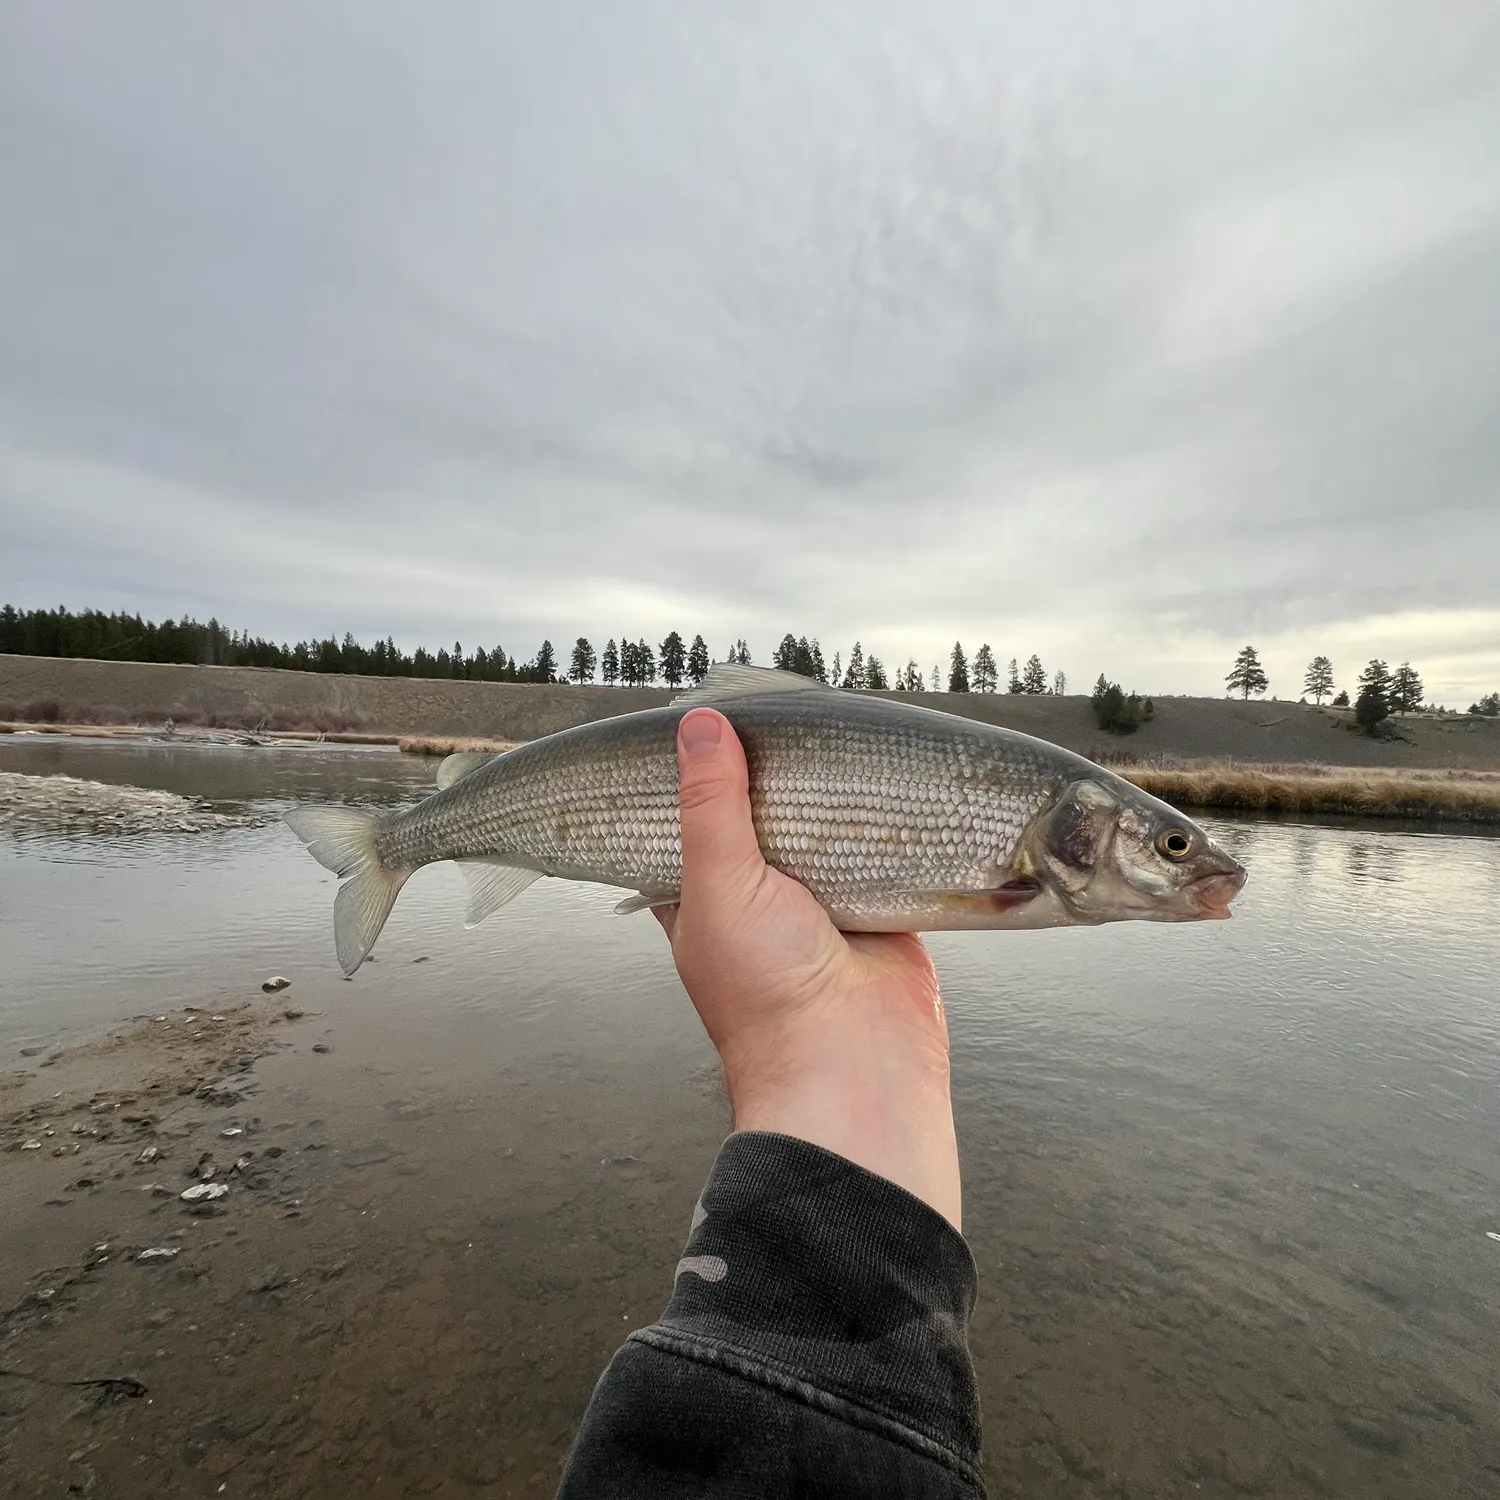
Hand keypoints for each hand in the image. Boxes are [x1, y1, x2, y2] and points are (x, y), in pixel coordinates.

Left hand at [654, 708, 961, 1228]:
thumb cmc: (767, 997)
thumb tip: (699, 725)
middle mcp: (759, 900)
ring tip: (835, 731)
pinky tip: (887, 779)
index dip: (694, 777)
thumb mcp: (720, 887)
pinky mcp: (880, 908)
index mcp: (701, 899)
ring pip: (824, 831)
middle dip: (774, 777)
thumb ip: (711, 806)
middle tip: (784, 714)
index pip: (688, 823)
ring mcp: (821, 905)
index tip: (706, 722)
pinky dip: (885, 824)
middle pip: (763, 819)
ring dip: (833, 797)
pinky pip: (881, 852)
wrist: (856, 1070)